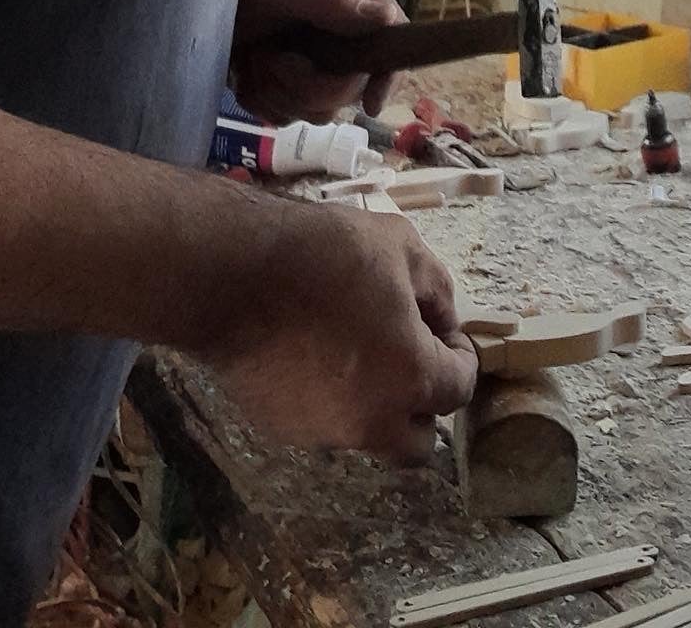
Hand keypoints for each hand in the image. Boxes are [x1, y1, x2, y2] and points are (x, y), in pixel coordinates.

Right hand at [204, 207, 477, 461]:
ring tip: (355, 347)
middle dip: (422, 407)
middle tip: (409, 359)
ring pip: (366, 435)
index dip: (459, 355)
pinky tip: (312, 352)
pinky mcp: (277, 427)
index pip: (458, 389)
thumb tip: (440, 320)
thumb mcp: (401, 248)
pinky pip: (322, 423)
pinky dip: (329, 399)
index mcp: (410, 378)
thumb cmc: (325, 254)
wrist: (231, 274)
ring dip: (374, 404)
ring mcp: (319, 431)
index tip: (442, 329)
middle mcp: (370, 421)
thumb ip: (437, 290)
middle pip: (415, 443)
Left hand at [232, 0, 404, 123]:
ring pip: (321, 107)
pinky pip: (290, 116)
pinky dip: (263, 100)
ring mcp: (317, 60)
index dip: (387, 74)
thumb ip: (329, 1)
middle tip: (273, 59)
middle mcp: (342, 28)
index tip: (370, 104)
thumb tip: (385, 19)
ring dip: (280, 91)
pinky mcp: (290, 85)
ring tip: (254, 60)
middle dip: (309, 82)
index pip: (392, 36)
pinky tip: (246, 74)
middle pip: (354, 84)